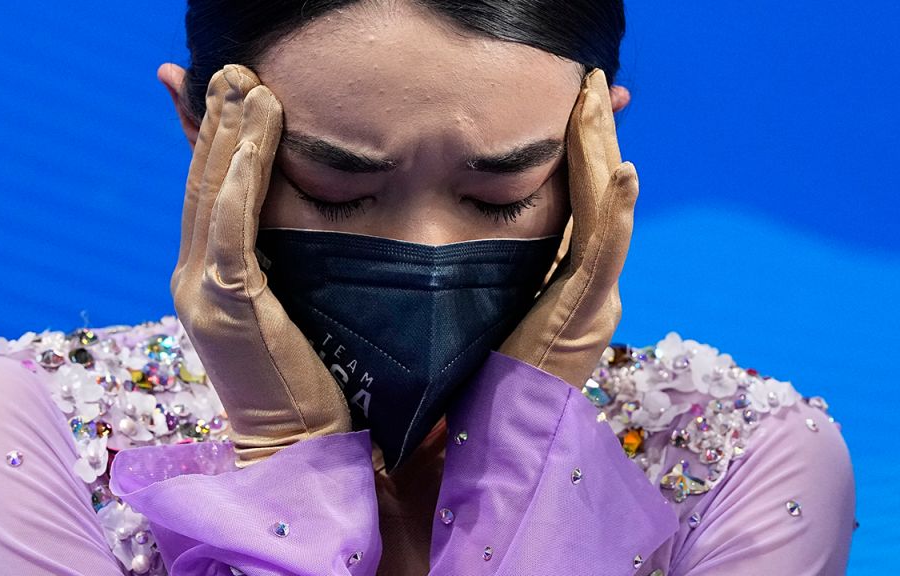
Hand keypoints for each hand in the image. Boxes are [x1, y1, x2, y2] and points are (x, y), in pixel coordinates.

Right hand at [170, 64, 351, 466]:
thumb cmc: (301, 380)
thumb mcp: (285, 304)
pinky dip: (240, 178)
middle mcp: (191, 278)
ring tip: (245, 83)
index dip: (205, 138)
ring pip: (212, 195)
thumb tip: (290, 226)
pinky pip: (231, 228)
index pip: (205, 194)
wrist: (294, 446)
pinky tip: (253, 137)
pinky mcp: (226, 305)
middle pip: (202, 183)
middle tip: (231, 68)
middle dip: (215, 120)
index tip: (216, 88)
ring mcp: (201, 291)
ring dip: (229, 134)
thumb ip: (275, 261)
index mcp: (204, 278)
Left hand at [499, 68, 637, 387]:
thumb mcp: (506, 314)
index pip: (584, 205)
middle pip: (598, 197)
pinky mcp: (587, 312)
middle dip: (596, 137)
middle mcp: (595, 286)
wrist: (507, 437)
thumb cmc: (495, 382)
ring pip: (605, 212)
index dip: (586, 154)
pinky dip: (615, 210)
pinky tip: (622, 170)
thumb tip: (500, 241)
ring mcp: (596, 298)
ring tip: (599, 101)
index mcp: (576, 283)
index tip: (580, 108)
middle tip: (593, 84)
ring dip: (603, 152)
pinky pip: (605, 252)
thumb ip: (517, 278)